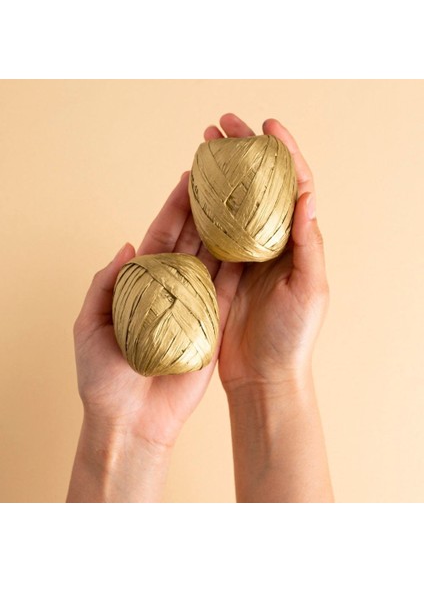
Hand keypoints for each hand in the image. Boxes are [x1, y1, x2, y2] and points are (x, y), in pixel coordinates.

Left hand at [68, 172, 241, 500]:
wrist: (130, 419)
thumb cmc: (102, 375)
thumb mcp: (89, 323)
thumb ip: (105, 283)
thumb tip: (128, 244)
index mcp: (141, 283)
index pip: (160, 236)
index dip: (173, 207)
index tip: (188, 177)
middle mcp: (171, 289)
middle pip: (191, 241)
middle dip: (204, 210)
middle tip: (220, 179)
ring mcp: (195, 306)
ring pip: (213, 260)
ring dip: (226, 232)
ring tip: (241, 201)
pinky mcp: (214, 325)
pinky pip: (228, 291)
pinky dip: (239, 268)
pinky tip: (250, 242)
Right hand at [204, 114, 328, 393]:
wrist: (263, 374)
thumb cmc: (293, 336)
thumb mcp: (310, 290)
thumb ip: (308, 245)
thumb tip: (308, 196)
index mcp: (296, 241)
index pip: (293, 185)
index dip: (282, 152)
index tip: (266, 126)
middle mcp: (270, 242)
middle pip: (257, 185)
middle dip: (242, 151)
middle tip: (222, 125)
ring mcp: (243, 254)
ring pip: (231, 203)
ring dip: (218, 172)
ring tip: (203, 146)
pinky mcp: (219, 270)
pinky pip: (210, 232)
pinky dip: (201, 207)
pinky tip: (188, 190)